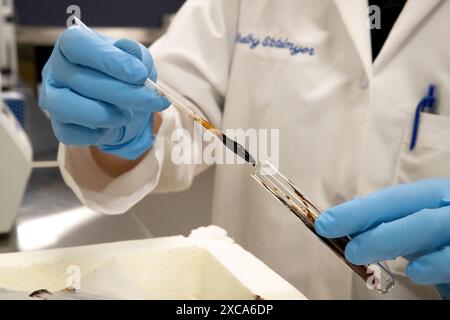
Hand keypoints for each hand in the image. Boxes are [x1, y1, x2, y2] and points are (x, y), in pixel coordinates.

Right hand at [39, 27, 169, 159]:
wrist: (126, 106)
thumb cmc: (127, 77)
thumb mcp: (137, 61)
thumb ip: (135, 54)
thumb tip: (129, 51)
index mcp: (72, 46)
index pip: (76, 44)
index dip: (109, 59)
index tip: (140, 74)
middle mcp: (56, 70)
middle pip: (79, 79)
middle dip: (123, 93)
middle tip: (153, 101)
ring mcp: (53, 99)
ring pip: (64, 106)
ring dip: (103, 114)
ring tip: (127, 115)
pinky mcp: (60, 127)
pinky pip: (69, 134)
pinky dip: (96, 134)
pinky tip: (113, 125)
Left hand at [315, 179, 449, 298]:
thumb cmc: (443, 242)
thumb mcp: (414, 232)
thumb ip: (387, 229)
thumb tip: (342, 231)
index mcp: (431, 196)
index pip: (390, 199)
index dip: (357, 209)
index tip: (324, 224)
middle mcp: (447, 203)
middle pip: (408, 205)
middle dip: (368, 219)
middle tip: (341, 243)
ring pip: (429, 223)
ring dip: (391, 237)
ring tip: (359, 253)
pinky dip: (436, 261)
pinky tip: (415, 271)